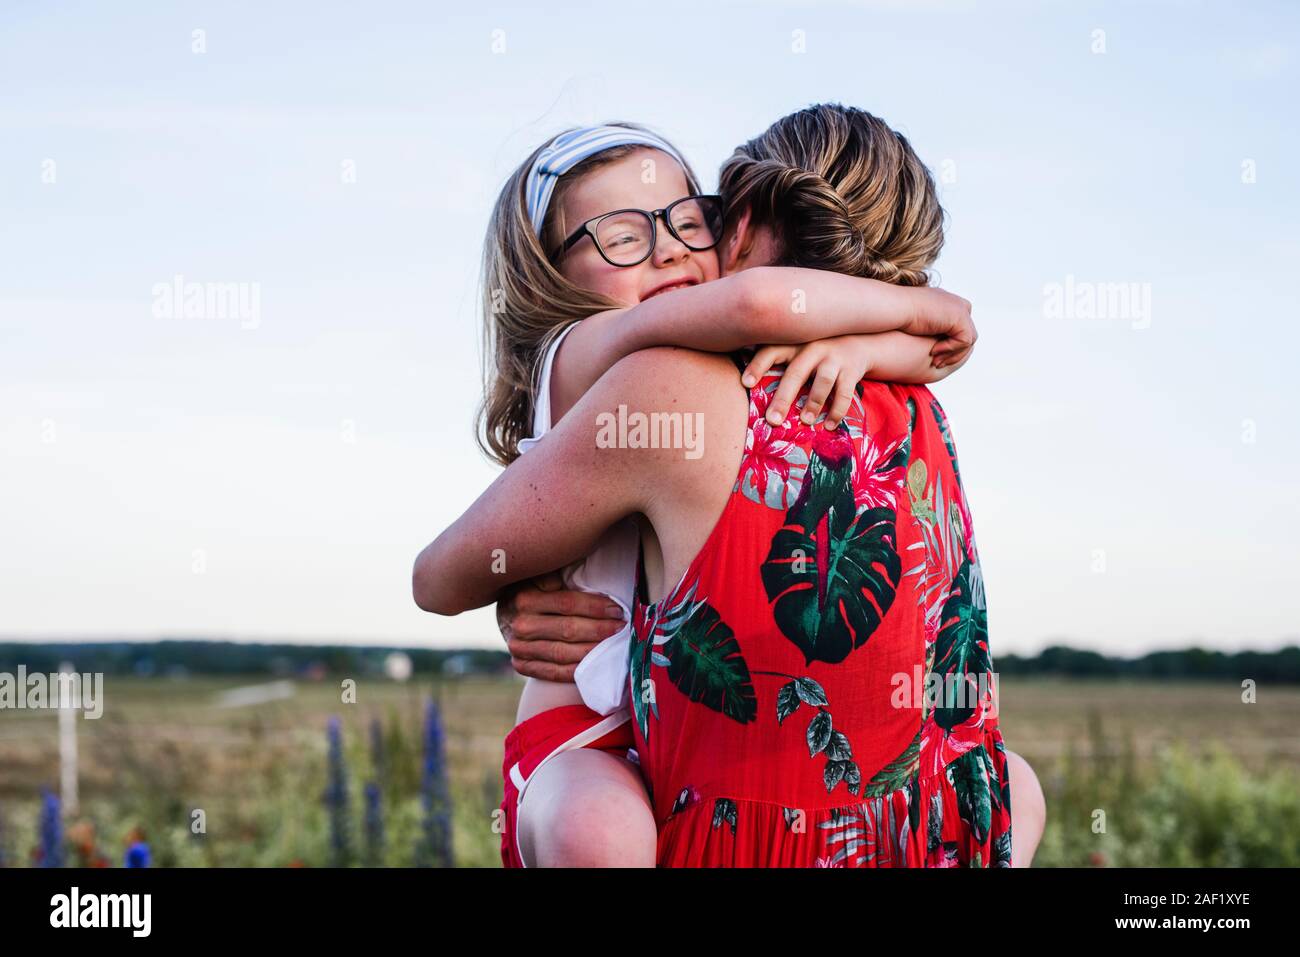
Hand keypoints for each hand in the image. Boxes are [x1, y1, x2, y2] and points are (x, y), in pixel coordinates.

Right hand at [495, 570, 625, 681]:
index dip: (595, 607)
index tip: (617, 609)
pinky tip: (595, 665)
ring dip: (592, 651)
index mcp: (524, 598)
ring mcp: (519, 648)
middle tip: (622, 628)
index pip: (567, 604)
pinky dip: (577, 670)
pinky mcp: (521, 665)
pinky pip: (553, 672)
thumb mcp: (539, 572)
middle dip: (599, 630)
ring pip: (563, 654)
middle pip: (568, 630)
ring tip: (613, 646)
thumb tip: (560, 579)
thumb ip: (553, 572)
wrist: (507, 613)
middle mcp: (520, 625)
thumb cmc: (533, 588)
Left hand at [740, 336, 875, 430]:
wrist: (859, 340)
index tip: (745, 383)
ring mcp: (834, 358)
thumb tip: (743, 383)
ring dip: (813, 403)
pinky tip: (830, 426)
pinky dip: (837, 411)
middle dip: (783, 397)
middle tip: (772, 420)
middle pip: (795, 372)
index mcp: (794, 344)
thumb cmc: (816, 351)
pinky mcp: (852, 370)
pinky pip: (844, 393)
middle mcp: (813, 348)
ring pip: (822, 381)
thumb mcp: (798, 348)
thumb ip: (777, 359)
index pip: (772, 351)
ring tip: (805, 422)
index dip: (757, 365)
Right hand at [904, 288, 975, 367]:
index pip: (958, 327)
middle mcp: (955, 303)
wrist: (894, 308)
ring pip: (968, 339)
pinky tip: (933, 352)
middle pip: (966, 333)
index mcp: (944, 303)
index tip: (931, 356)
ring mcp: (959, 309)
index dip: (948, 345)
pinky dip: (951, 350)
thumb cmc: (896, 319)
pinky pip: (965, 340)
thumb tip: (933, 344)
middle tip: (935, 363)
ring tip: (934, 361)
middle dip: (953, 352)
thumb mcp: (916, 324)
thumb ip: (929, 329)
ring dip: (952, 354)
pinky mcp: (960, 317)